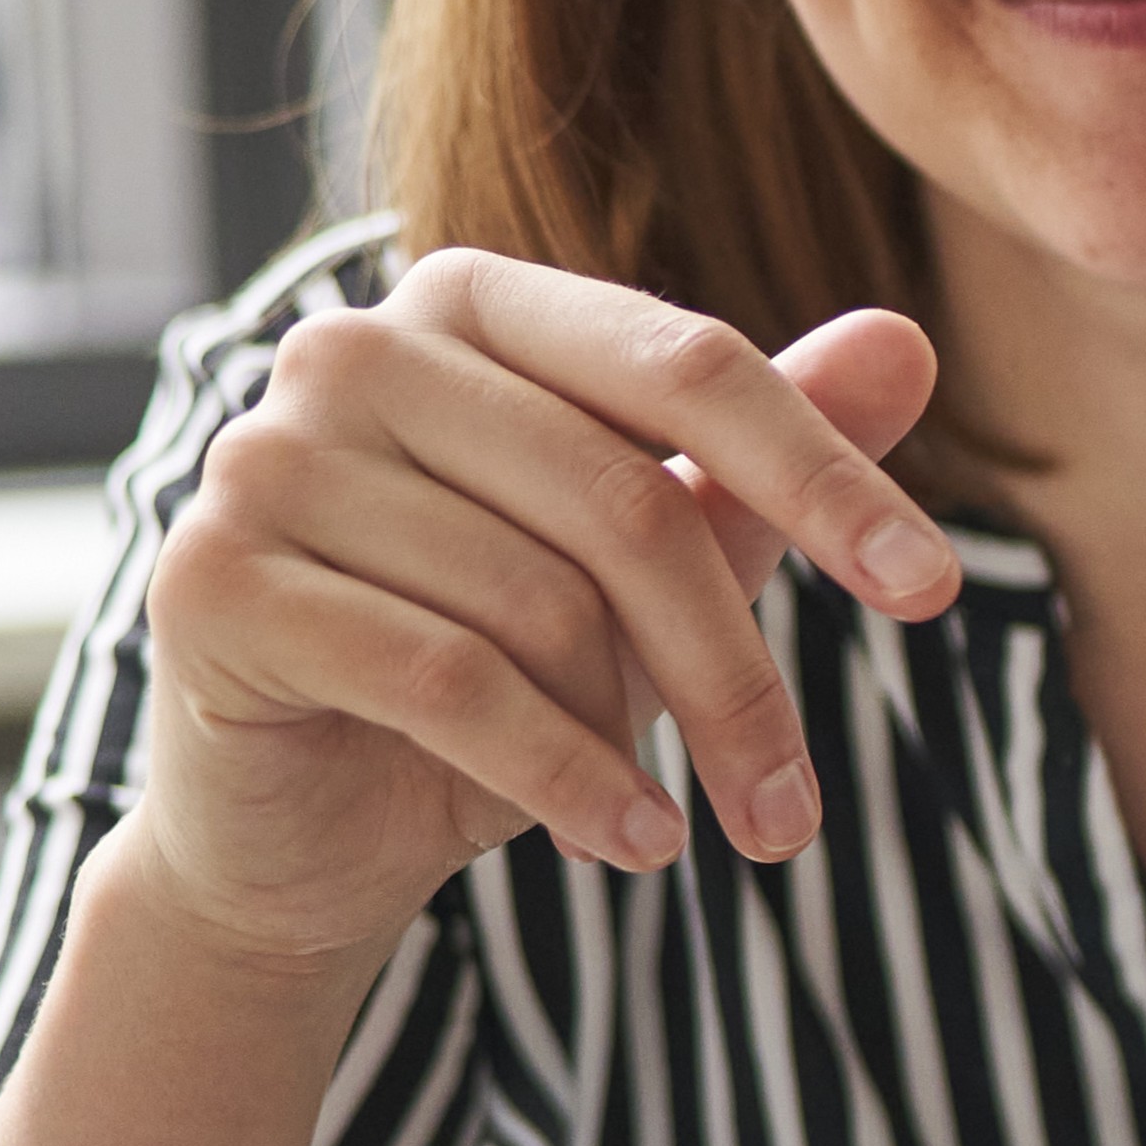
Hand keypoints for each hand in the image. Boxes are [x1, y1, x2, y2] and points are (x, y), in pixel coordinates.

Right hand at [119, 249, 962, 969]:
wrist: (308, 831)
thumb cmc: (495, 672)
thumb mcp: (647, 570)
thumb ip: (759, 458)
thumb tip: (911, 343)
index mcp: (468, 303)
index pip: (690, 365)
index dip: (826, 479)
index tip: (936, 595)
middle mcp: (350, 350)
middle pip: (624, 502)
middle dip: (734, 672)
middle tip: (794, 813)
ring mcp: (263, 460)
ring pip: (537, 601)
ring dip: (631, 737)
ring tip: (660, 812)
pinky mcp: (209, 584)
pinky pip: (447, 680)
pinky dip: (565, 777)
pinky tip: (633, 843)